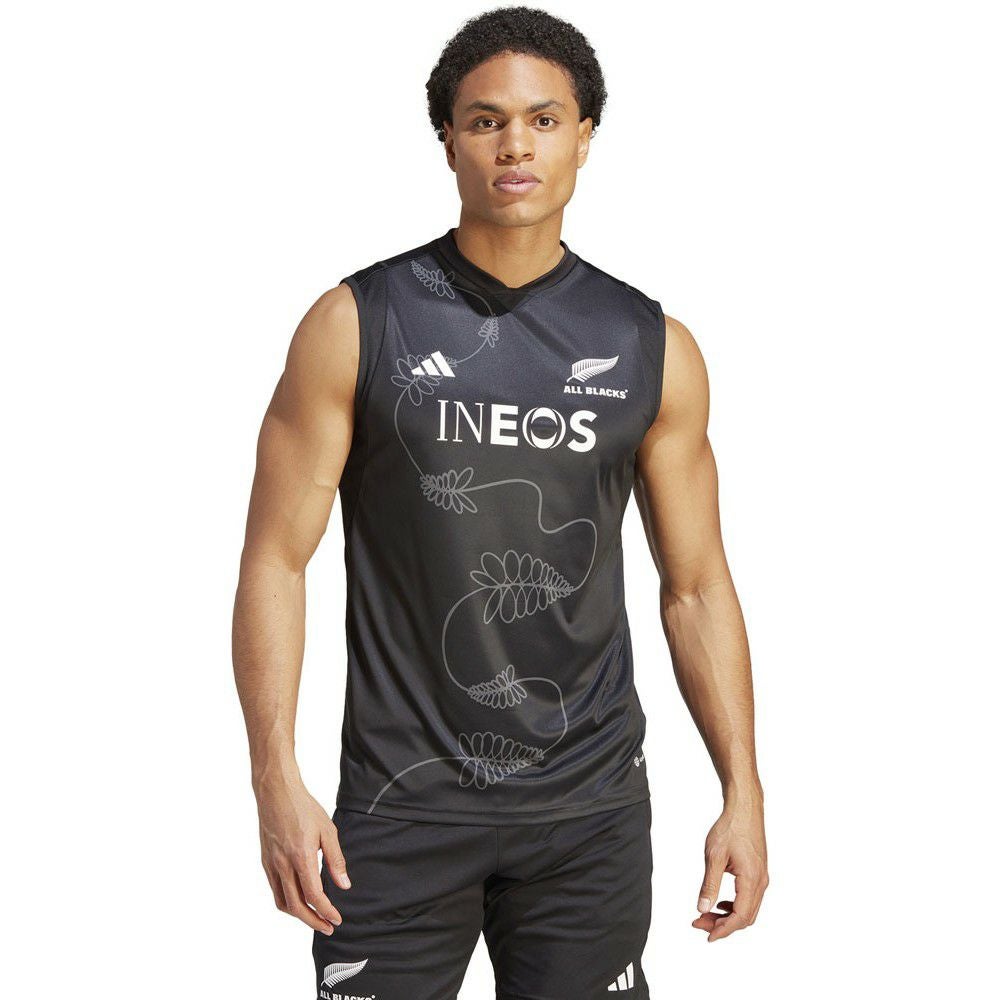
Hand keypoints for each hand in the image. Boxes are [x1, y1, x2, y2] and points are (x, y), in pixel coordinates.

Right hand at [256, 774, 350, 934]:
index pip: (314, 895)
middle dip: (313, 921)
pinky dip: (287, 902)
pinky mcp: (265, 862)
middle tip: (328, 927)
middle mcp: (283, 865)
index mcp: (301, 857)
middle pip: (296, 906)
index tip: (337, 919)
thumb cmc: (304, 808)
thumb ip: (336, 860)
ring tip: (314, 917)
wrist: (276, 793)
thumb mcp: (328, 830)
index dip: (326, 911)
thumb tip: (344, 885)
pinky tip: (299, 899)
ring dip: (299, 915)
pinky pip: (275, 890)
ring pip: (282, 902)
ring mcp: (271, 864)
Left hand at [692, 793, 767, 941]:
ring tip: (706, 914)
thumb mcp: (714, 856)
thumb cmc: (731, 827)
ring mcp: (761, 878)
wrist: (745, 809)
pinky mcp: (758, 873)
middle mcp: (761, 882)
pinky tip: (720, 903)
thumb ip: (709, 884)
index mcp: (751, 879)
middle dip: (723, 925)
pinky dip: (735, 906)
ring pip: (748, 909)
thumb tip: (702, 908)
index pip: (739, 916)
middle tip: (700, 923)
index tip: (707, 935)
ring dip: (728, 916)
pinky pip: (750, 899)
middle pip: (745, 917)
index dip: (723, 930)